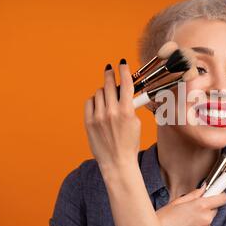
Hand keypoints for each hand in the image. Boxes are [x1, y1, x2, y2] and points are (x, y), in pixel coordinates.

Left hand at [84, 60, 139, 175]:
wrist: (117, 162)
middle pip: (109, 84)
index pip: (125, 84)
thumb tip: (125, 93)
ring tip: (107, 96)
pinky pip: (90, 102)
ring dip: (103, 91)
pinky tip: (99, 105)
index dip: (124, 71)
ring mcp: (98, 117)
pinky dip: (94, 101)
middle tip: (110, 69)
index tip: (122, 64)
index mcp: (126, 112)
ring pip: (99, 93)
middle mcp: (111, 112)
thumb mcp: (136, 123)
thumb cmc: (129, 144)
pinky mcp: (89, 122)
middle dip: (110, 75)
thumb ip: (130, 106)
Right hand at [156, 183, 225, 225]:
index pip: (221, 198)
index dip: (219, 195)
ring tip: (185, 221)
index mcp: (200, 206)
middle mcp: (206, 219)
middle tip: (192, 209)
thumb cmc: (162, 220)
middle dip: (206, 208)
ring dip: (201, 220)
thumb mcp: (176, 202)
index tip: (217, 194)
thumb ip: (193, 195)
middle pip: (214, 210)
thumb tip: (203, 189)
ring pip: (208, 222)